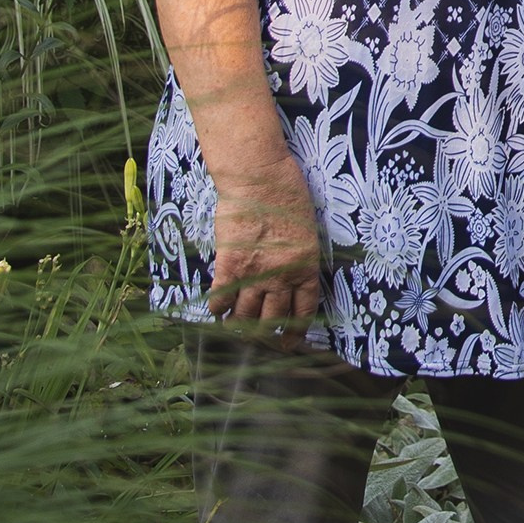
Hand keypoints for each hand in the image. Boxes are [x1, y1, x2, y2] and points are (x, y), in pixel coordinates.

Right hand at [207, 152, 324, 333]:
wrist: (259, 178)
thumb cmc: (287, 196)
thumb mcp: (306, 232)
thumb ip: (298, 260)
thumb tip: (289, 281)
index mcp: (306, 268)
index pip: (302, 312)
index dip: (295, 333)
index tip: (288, 344)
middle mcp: (282, 276)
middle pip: (272, 320)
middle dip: (265, 336)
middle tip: (258, 340)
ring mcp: (255, 273)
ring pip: (245, 315)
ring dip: (239, 325)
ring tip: (235, 328)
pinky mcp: (230, 265)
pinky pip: (222, 298)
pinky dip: (218, 308)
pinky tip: (217, 310)